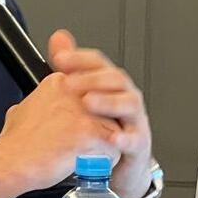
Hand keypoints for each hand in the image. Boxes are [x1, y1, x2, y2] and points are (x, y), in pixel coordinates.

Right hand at [0, 73, 121, 197]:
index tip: (74, 128)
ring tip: (83, 155)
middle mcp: (73, 92)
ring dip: (105, 145)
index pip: (91, 95)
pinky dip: (106, 160)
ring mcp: (84, 112)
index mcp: (58, 83)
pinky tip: (88, 164)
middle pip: (105, 110)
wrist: (10, 162)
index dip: (87, 116)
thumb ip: (37, 101)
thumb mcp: (21, 109)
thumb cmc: (15, 143)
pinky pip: (114, 147)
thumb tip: (37, 105)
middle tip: (80, 143)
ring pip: (113, 128)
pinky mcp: (90, 133)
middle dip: (100, 128)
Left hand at [48, 30, 153, 197]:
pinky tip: (111, 137)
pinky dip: (124, 137)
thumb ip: (72, 66)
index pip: (97, 62)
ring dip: (108, 101)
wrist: (121, 160)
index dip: (78, 57)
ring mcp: (134, 118)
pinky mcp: (139, 143)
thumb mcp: (82, 95)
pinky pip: (135, 139)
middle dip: (92, 78)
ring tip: (88, 102)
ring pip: (128, 103)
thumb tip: (59, 37)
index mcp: (109, 82)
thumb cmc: (101, 124)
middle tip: (69, 83)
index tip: (59, 59)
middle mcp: (124, 95)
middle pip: (114, 78)